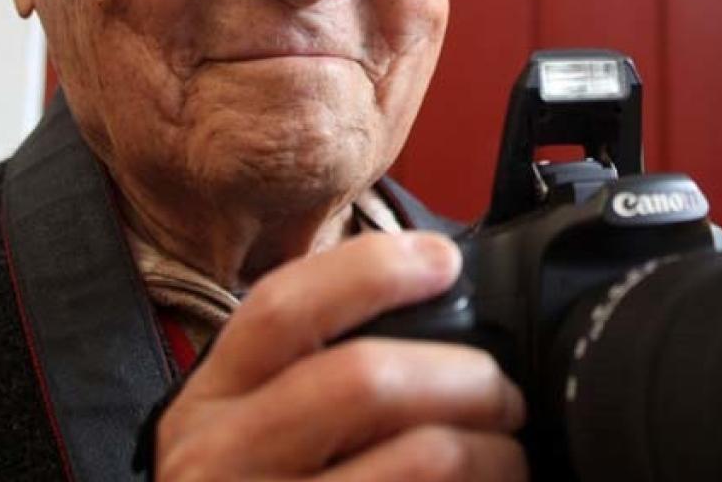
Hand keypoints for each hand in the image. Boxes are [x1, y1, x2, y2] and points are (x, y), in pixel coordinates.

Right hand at [154, 232, 527, 480]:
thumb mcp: (254, 422)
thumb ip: (317, 365)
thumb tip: (436, 293)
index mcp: (214, 398)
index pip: (283, 308)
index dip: (372, 271)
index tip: (443, 263)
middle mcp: (222, 457)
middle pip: (364, 378)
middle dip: (463, 376)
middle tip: (503, 395)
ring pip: (421, 458)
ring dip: (490, 452)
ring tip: (508, 457)